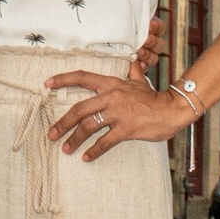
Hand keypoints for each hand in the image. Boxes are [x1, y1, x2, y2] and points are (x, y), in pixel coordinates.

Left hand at [44, 53, 189, 157]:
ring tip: (66, 149)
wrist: (172, 109)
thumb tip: (132, 61)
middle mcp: (111, 97)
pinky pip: (105, 141)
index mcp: (111, 84)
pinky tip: (86, 157)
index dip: (63, 79)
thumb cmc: (154, 97)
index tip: (47, 84)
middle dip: (63, 122)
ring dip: (75, 139)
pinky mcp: (126, 129)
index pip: (83, 77)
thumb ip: (132, 72)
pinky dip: (94, 150)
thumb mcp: (140, 81)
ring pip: (89, 126)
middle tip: (51, 134)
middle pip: (80, 109)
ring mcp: (118, 114)